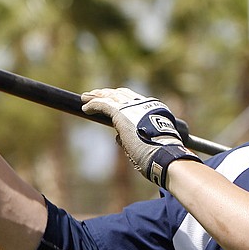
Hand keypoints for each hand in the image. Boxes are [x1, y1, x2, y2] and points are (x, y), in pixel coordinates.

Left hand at [81, 88, 200, 187]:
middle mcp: (144, 104)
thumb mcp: (150, 142)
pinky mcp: (120, 112)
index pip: (135, 99)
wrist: (163, 155)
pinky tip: (85, 108)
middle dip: (107, 94)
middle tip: (95, 95)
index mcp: (155, 109)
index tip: (113, 101)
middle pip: (122, 94)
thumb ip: (134, 137)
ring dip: (97, 96)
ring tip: (85, 98)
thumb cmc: (160, 155)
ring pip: (110, 96)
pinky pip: (103, 104)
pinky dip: (93, 105)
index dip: (121, 99)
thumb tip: (118, 138)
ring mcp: (132, 107)